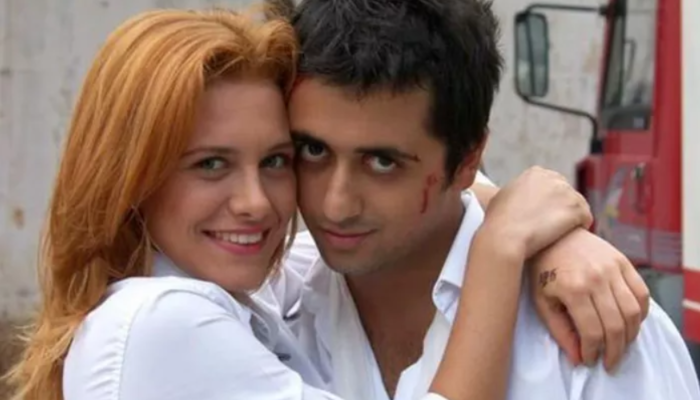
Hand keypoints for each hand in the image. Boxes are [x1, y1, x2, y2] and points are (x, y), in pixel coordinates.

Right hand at [483, 166, 592, 258]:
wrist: (505, 237)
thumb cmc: (498, 222)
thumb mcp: (501, 197)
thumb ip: (514, 192)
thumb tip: (515, 196)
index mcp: (534, 173)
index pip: (552, 184)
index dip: (549, 201)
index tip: (544, 215)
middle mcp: (553, 177)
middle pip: (567, 193)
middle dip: (562, 208)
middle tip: (553, 226)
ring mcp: (567, 192)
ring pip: (578, 205)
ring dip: (572, 219)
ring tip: (561, 234)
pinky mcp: (577, 208)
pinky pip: (586, 218)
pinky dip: (580, 228)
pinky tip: (569, 237)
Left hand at [529, 228, 649, 370]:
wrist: (554, 233)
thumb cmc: (542, 269)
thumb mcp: (541, 300)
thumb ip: (560, 330)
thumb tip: (578, 358)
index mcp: (573, 288)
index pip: (592, 331)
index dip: (593, 352)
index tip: (590, 361)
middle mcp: (596, 278)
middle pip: (616, 325)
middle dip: (614, 351)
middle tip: (610, 363)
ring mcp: (612, 268)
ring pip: (633, 312)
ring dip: (630, 336)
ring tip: (620, 347)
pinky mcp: (623, 261)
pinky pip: (641, 293)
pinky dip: (640, 313)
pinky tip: (630, 324)